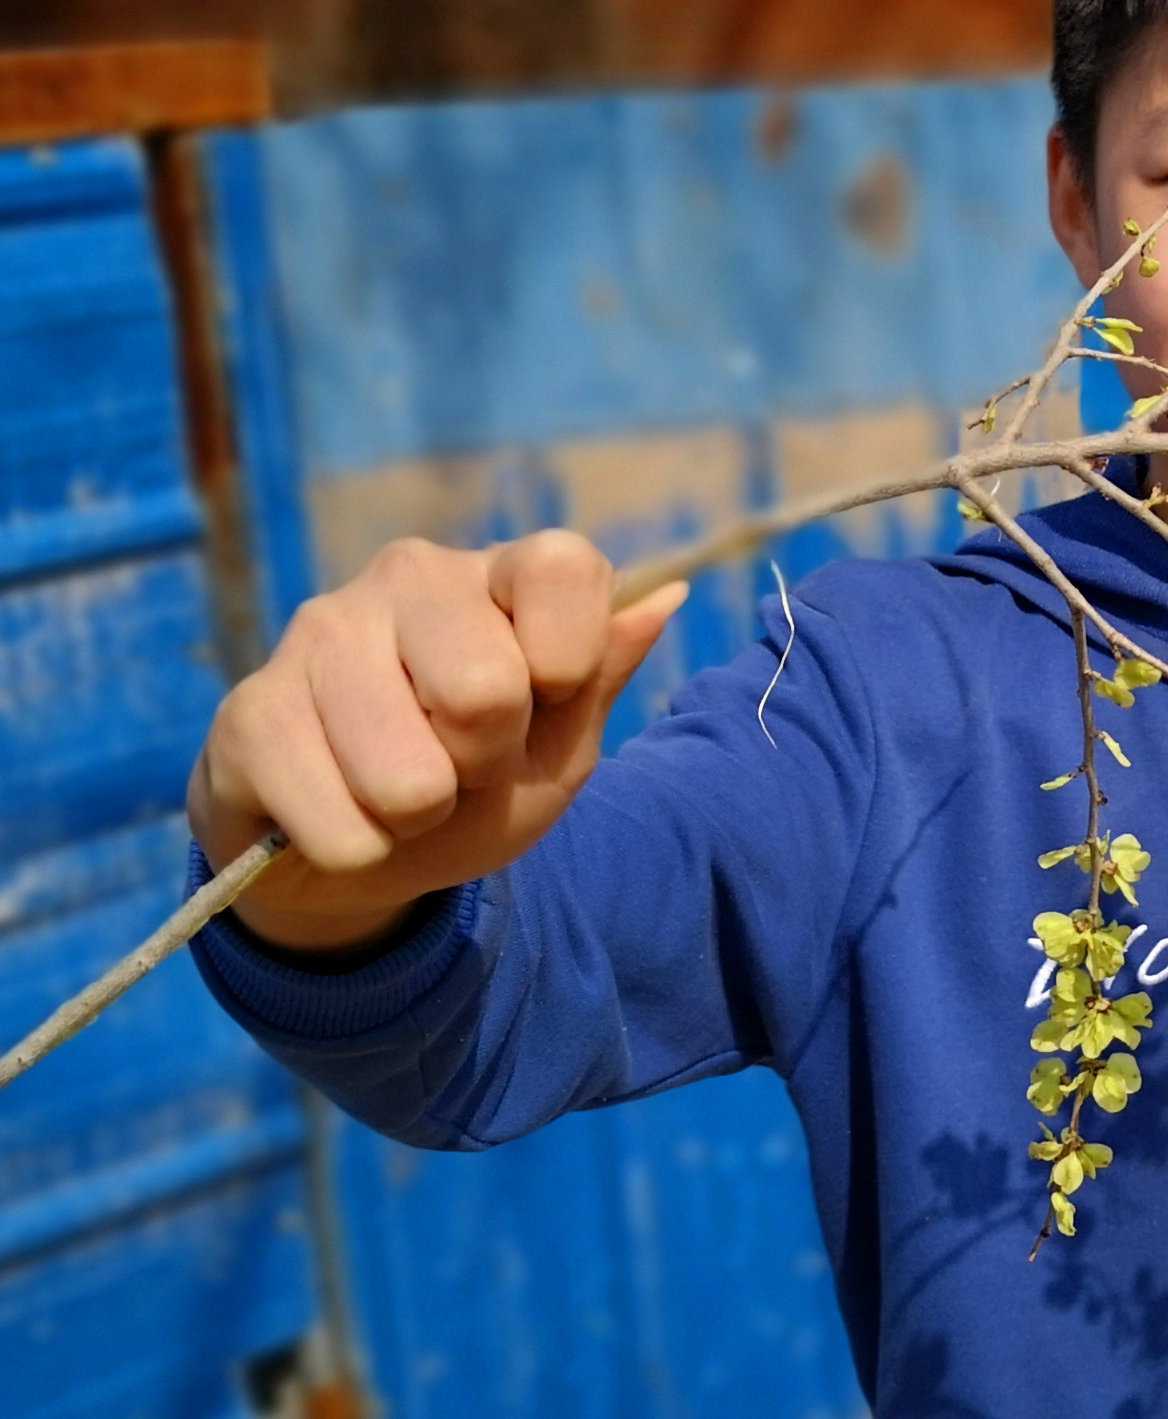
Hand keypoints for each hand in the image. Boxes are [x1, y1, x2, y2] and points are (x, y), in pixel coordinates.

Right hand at [187, 532, 686, 949]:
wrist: (358, 853)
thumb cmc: (475, 787)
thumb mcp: (559, 746)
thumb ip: (601, 676)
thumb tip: (668, 596)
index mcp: (494, 574)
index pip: (562, 565)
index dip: (568, 659)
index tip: (547, 697)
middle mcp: (406, 577)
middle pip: (486, 688)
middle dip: (488, 761)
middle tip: (462, 763)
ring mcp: (318, 633)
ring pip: (408, 777)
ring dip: (419, 816)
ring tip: (399, 792)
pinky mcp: (247, 710)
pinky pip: (339, 826)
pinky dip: (359, 849)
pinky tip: (336, 812)